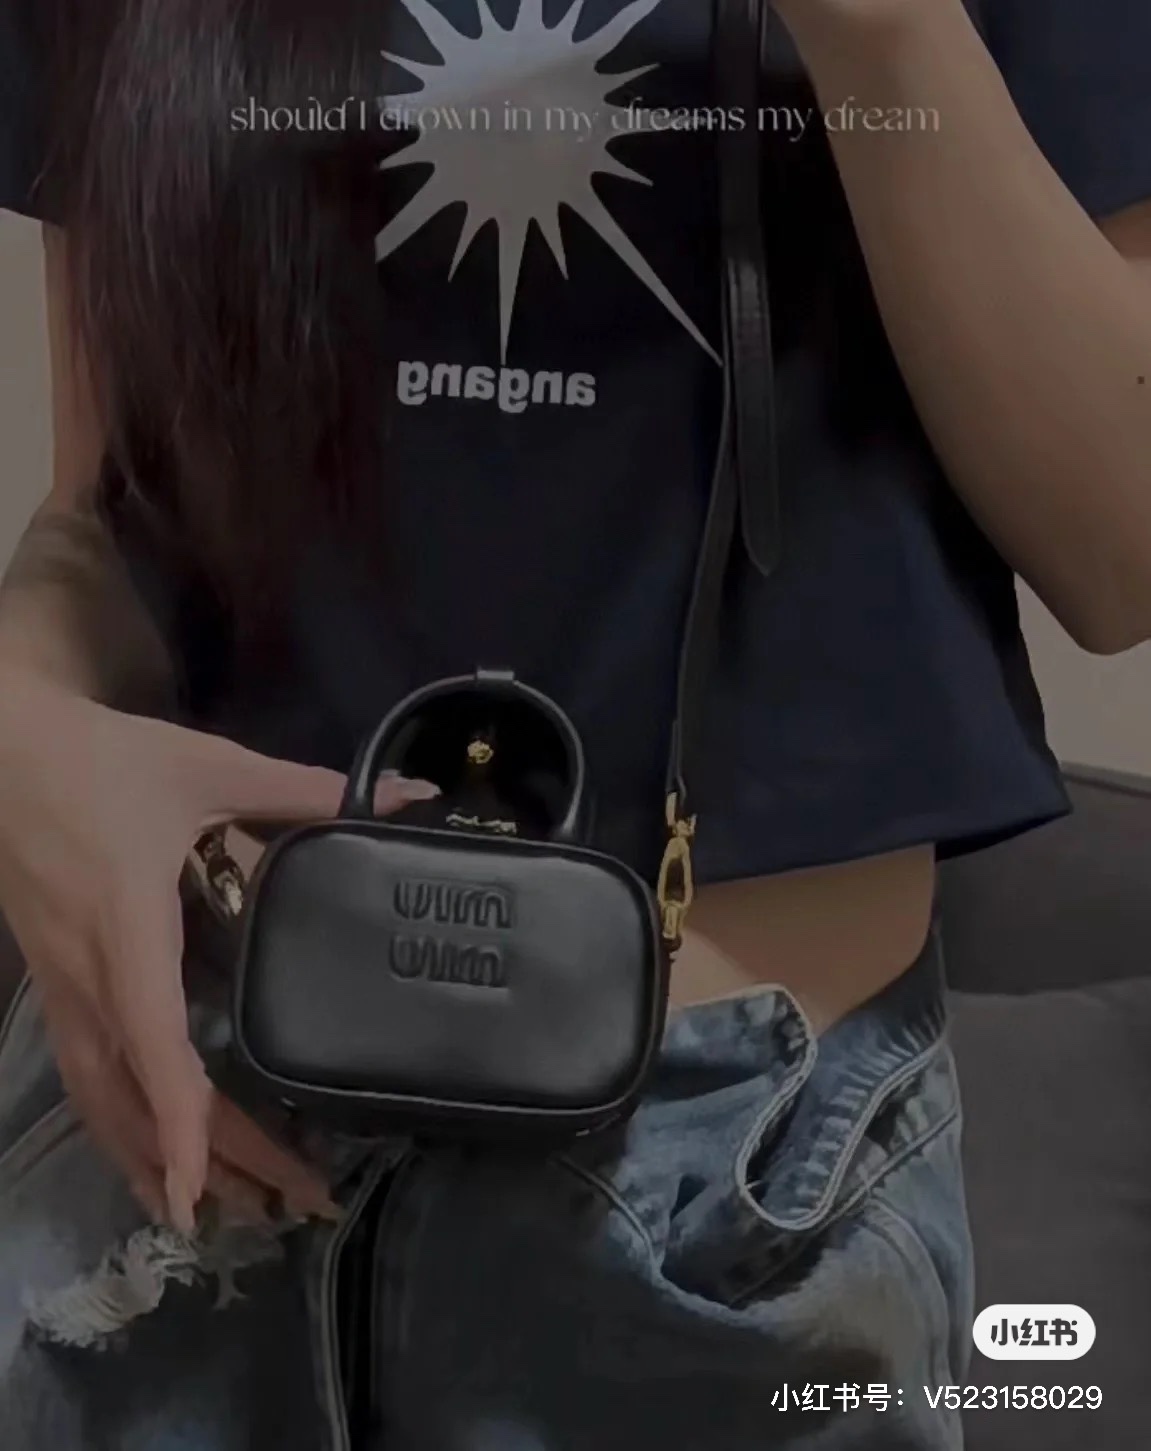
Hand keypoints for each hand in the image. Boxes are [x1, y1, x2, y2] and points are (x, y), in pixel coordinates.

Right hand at [0, 672, 435, 1231]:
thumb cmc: (103, 763)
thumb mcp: (207, 766)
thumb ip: (306, 789)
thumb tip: (410, 797)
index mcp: (129, 930)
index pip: (152, 1042)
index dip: (180, 1120)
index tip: (205, 1190)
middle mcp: (91, 979)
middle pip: (139, 1098)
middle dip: (211, 1164)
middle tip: (293, 1206)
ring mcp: (65, 991)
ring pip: (104, 1104)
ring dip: (162, 1164)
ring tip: (234, 1215)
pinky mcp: (57, 988)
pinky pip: (88, 1082)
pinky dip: (124, 1134)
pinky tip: (154, 1164)